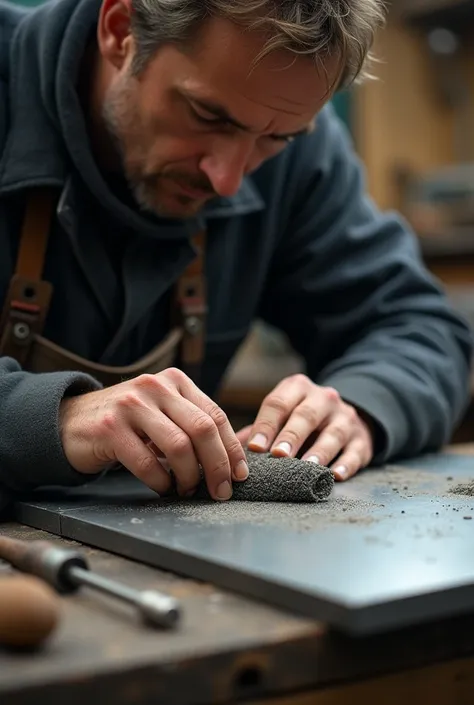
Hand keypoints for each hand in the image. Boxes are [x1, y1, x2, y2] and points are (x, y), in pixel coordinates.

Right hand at [59, 368, 248, 500]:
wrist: (71, 422)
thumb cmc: (126, 423)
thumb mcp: (161, 412)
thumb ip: (190, 424)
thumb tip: (230, 459)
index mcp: (175, 381)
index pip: (215, 415)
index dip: (232, 448)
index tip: (240, 474)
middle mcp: (155, 387)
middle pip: (202, 430)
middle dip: (218, 466)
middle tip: (220, 491)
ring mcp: (132, 405)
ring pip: (178, 447)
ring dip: (188, 477)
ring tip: (185, 490)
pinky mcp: (111, 428)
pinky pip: (147, 463)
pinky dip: (160, 482)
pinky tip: (162, 487)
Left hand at [236, 375, 373, 480]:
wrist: (346, 417)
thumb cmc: (302, 420)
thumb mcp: (282, 415)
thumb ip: (258, 430)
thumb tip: (226, 449)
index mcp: (297, 389)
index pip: (278, 403)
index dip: (266, 426)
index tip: (255, 448)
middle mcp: (323, 399)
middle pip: (306, 415)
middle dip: (291, 436)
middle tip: (278, 456)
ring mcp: (345, 418)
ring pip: (333, 433)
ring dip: (319, 452)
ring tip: (306, 468)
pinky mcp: (362, 439)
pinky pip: (355, 451)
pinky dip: (346, 464)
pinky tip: (335, 475)